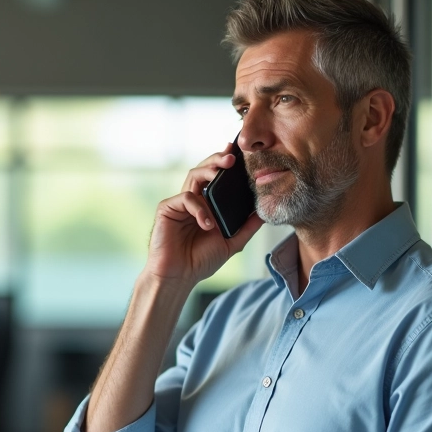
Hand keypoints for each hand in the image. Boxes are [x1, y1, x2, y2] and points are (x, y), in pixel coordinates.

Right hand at [143, 149, 262, 285]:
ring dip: (209, 171)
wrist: (179, 277)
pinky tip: (207, 224)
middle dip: (218, 159)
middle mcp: (193, 200)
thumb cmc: (200, 260)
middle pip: (204, 170)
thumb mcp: (231, 242)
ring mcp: (179, 203)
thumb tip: (265, 213)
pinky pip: (186, 198)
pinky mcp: (167, 208)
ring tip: (222, 172)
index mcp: (206, 204)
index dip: (226, 164)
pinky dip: (199, 208)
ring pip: (193, 176)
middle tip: (232, 156)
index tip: (241, 154)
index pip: (217, 178)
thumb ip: (247, 227)